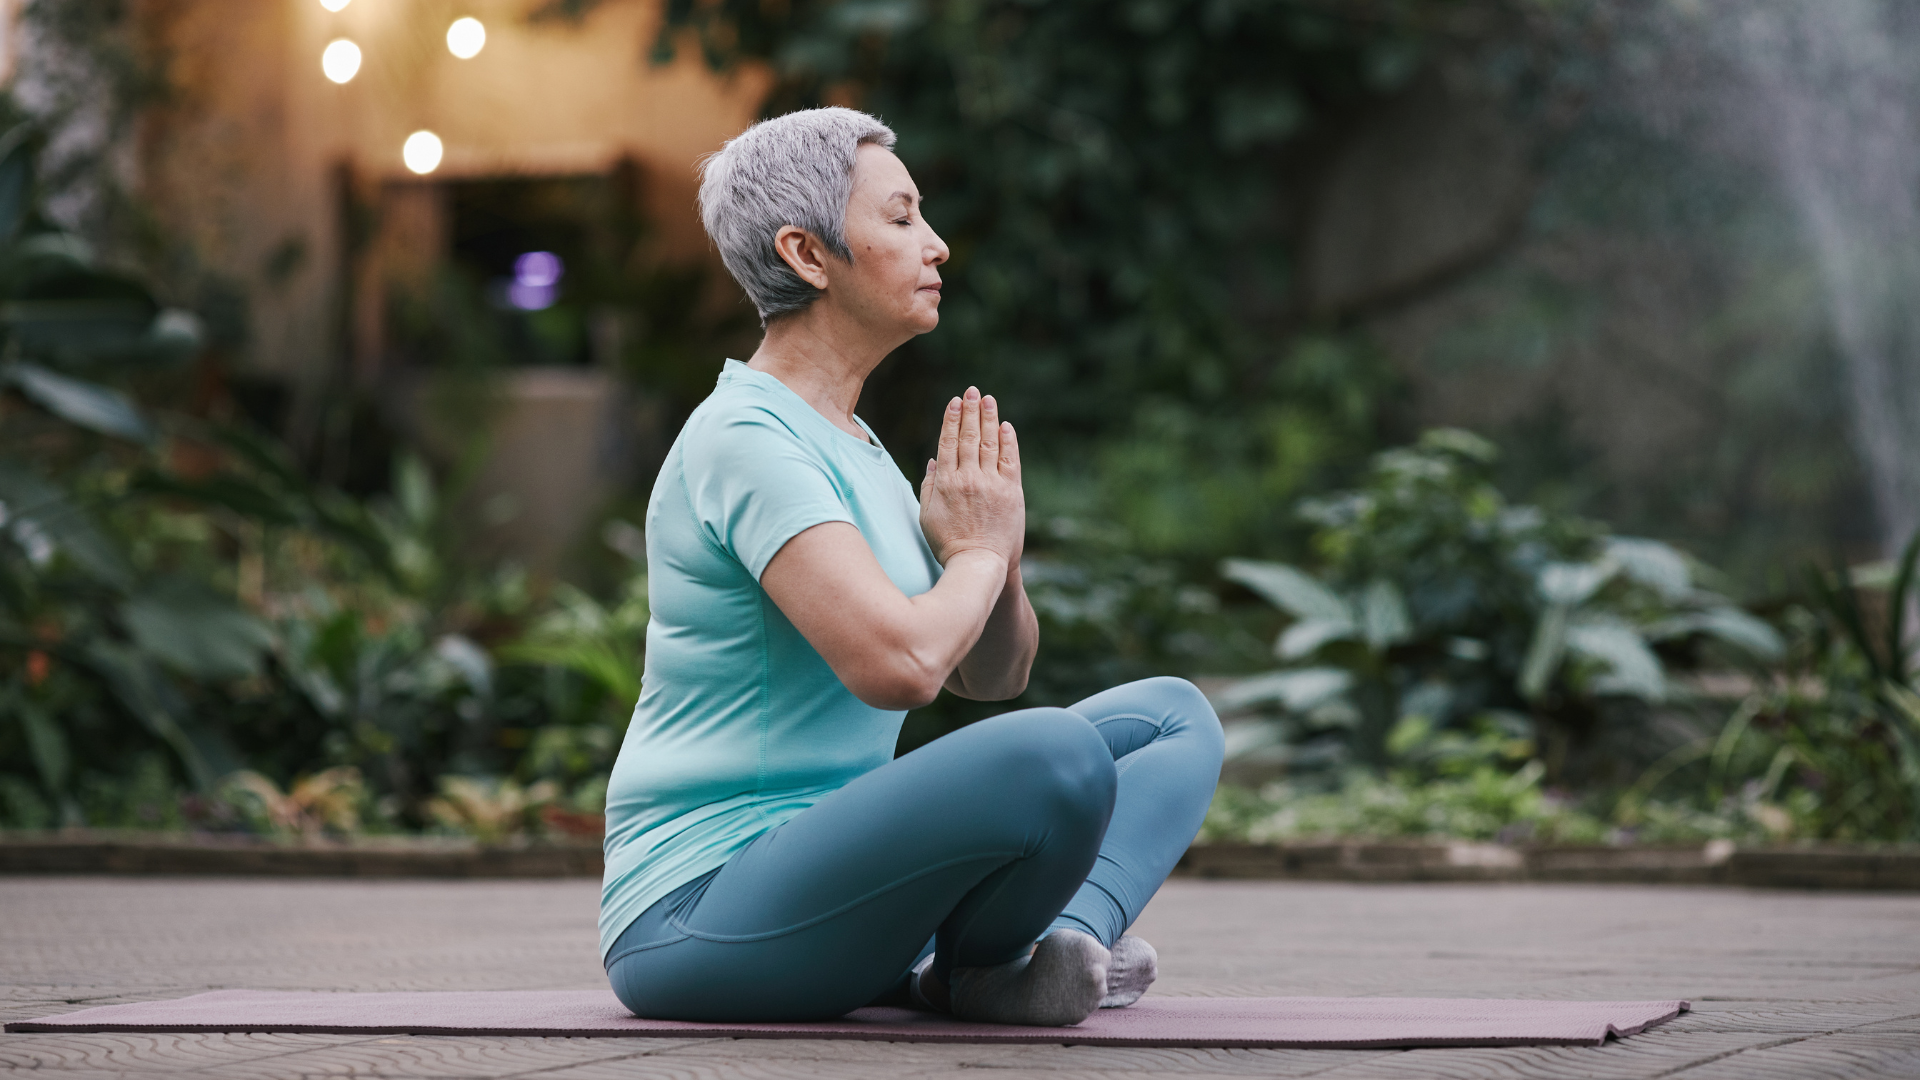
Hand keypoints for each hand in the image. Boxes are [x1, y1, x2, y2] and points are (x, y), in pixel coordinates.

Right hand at [919, 386, 1024, 566]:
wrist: (978, 563)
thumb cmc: (949, 543)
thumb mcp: (927, 515)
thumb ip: (929, 485)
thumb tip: (934, 460)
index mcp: (946, 483)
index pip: (948, 442)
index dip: (951, 419)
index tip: (955, 401)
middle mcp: (969, 478)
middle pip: (969, 437)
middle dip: (970, 411)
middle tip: (972, 390)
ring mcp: (991, 484)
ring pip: (989, 443)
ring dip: (989, 418)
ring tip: (988, 399)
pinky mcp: (1011, 492)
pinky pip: (1010, 460)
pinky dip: (1008, 441)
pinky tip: (1006, 426)